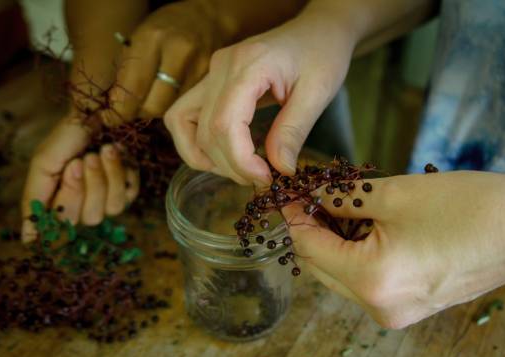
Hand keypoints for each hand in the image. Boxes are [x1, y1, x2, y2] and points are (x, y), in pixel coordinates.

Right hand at [21, 115, 138, 241]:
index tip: (71, 168)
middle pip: (91, 218)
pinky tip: (117, 153)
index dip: (70, 199)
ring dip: (108, 176)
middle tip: (85, 158)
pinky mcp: (129, 188)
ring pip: (113, 208)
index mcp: (58, 204)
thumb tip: (27, 240)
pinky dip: (123, 172)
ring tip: (104, 150)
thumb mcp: (44, 165)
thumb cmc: (67, 137)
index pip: (65, 226)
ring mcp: (108, 199)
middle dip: (89, 185)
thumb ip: (35, 200)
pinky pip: (130, 194)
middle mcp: (83, 206)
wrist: (97, 112)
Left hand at [104, 1, 227, 123]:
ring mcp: (199, 68)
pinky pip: (186, 105)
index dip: (120, 110)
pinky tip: (170, 95)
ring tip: (151, 98)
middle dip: (139, 113)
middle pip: (155, 105)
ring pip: (171, 109)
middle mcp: (178, 53)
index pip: (133, 87)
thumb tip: (116, 106)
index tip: (110, 118)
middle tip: (132, 109)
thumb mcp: (139, 38)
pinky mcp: (211, 81)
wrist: (208, 18)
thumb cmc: (167, 26)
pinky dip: (173, 106)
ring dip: (156, 109)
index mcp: (152, 38)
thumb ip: (127, 71)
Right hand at [164, 13, 356, 184]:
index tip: (265, 179)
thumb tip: (279, 169)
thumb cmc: (322, 54)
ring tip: (241, 170)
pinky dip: (196, 142)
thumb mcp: (318, 93)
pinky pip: (185, 116)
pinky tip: (224, 156)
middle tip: (262, 178)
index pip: (224, 123)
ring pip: (182, 123)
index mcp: (248, 65)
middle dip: (230, 165)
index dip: (240, 160)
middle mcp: (220, 67)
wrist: (317, 30)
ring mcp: (211, 72)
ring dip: (206, 157)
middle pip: (205, 129)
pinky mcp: (211, 81)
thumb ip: (293, 131)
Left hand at [283, 172, 504, 327]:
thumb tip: (310, 197)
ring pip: (342, 275)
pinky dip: (356, 254)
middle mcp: (380, 307)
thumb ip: (341, 199)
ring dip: (334, 241)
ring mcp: (396, 312)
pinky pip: (366, 281)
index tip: (288, 191)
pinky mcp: (409, 306)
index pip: (309, 249)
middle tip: (310, 193)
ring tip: (338, 204)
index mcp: (373, 281)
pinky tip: (362, 225)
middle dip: (311, 229)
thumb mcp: (393, 194)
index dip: (294, 217)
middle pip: (322, 267)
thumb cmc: (467, 206)